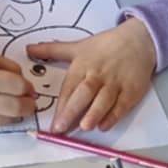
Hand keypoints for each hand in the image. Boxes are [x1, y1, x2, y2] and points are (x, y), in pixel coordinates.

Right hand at [0, 38, 36, 127]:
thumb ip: (8, 68)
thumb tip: (25, 84)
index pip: (18, 87)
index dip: (27, 86)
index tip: (28, 86)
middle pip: (16, 108)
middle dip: (28, 104)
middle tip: (30, 100)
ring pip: (5, 120)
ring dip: (15, 113)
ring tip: (16, 104)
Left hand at [33, 18, 156, 134]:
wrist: (139, 40)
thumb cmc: (106, 45)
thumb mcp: (78, 46)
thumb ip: (52, 50)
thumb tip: (28, 50)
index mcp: (83, 64)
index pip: (69, 87)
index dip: (61, 106)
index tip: (53, 123)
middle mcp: (98, 74)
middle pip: (84, 93)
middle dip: (72, 111)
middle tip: (62, 128)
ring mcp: (116, 82)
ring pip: (104, 99)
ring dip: (94, 113)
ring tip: (85, 126)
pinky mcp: (132, 89)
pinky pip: (122, 105)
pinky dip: (114, 116)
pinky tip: (104, 125)